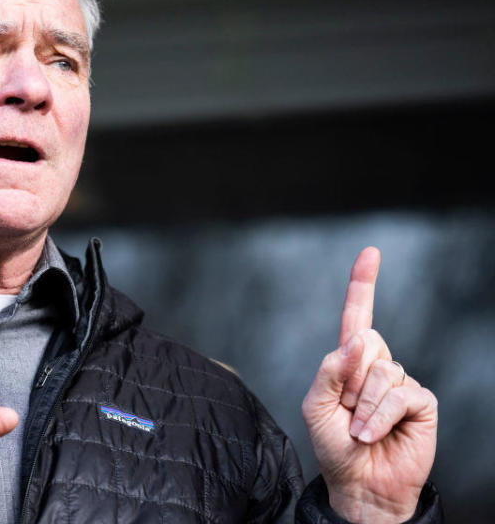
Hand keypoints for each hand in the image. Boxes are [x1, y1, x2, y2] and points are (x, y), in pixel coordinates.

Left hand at [301, 247, 437, 522]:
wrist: (358, 483)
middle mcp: (377, 365)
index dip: (363, 284)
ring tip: (359, 429)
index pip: (357, 316)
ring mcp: (400, 382)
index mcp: (349, 360)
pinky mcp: (421, 402)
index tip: (370, 252)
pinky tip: (373, 433)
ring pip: (381, 371)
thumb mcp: (316, 405)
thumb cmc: (334, 444)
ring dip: (363, 406)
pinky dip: (379, 416)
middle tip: (346, 411)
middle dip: (350, 379)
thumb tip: (359, 338)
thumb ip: (331, 369)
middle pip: (366, 341)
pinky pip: (399, 394)